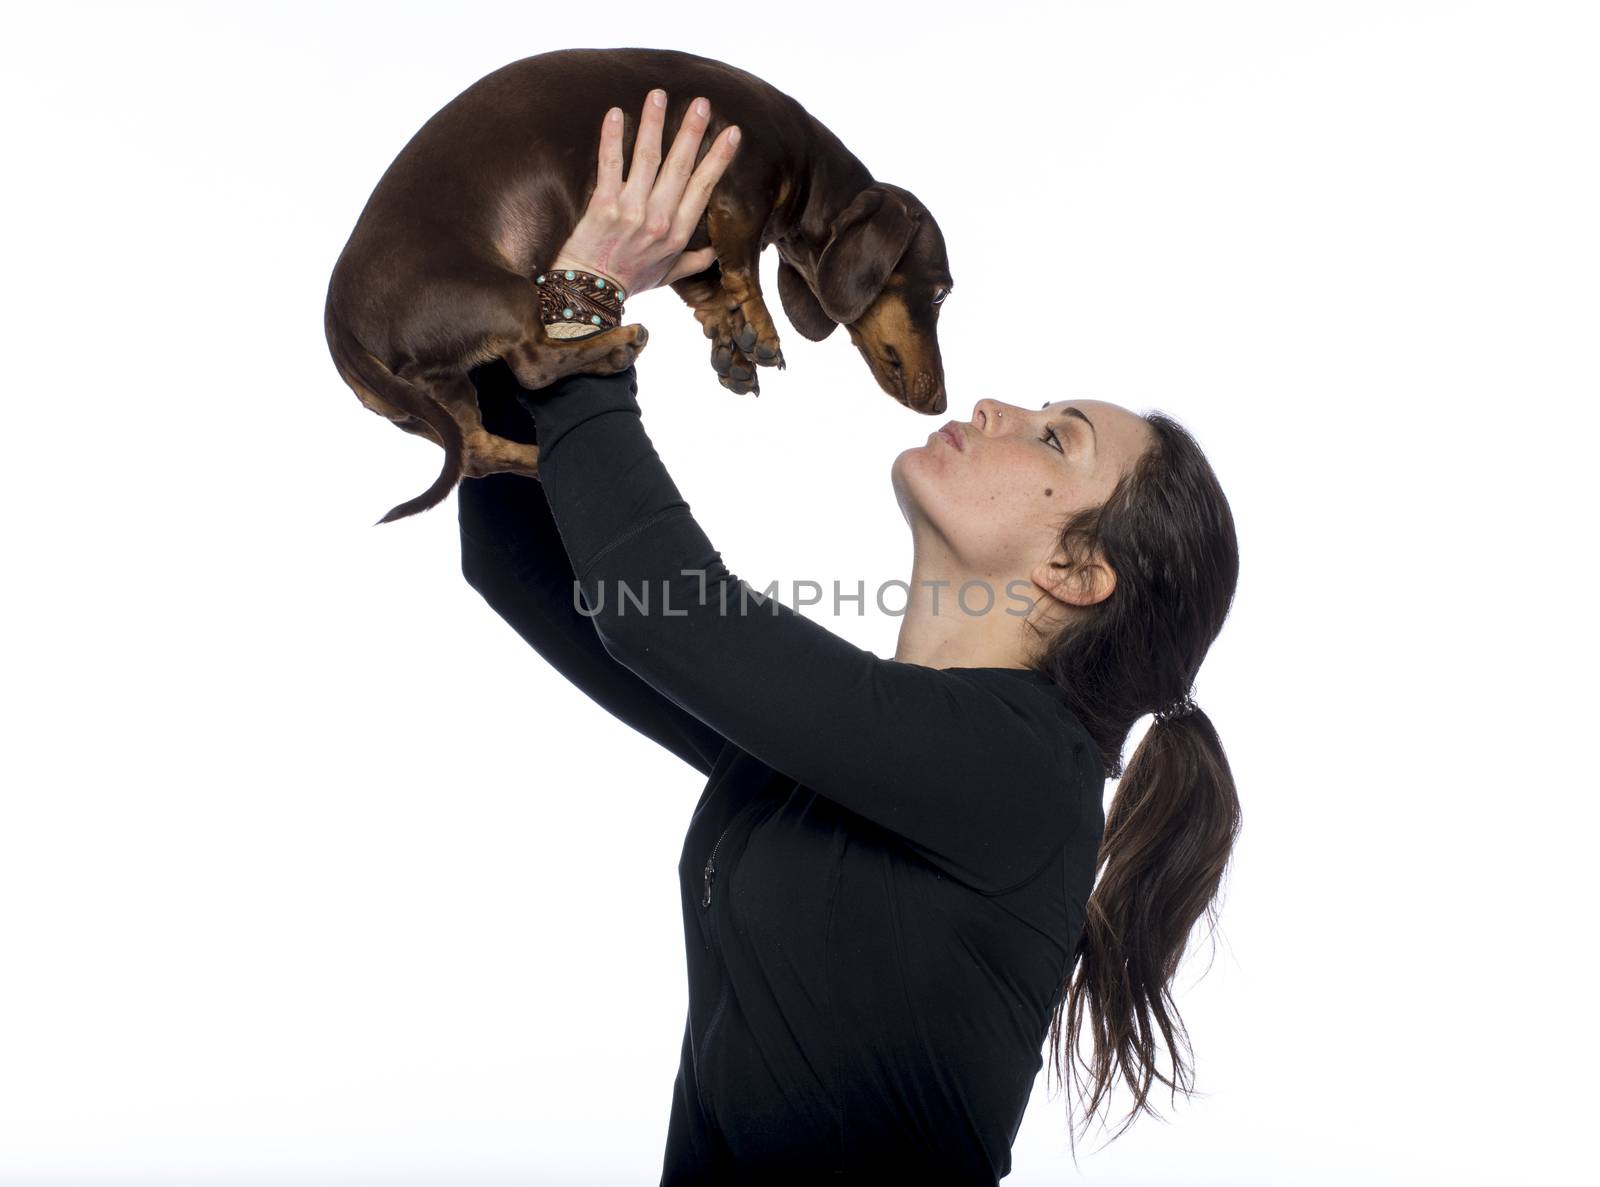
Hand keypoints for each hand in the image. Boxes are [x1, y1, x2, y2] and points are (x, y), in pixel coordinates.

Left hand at [550, 89, 740, 297]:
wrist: (588, 294)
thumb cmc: (628, 283)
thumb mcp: (667, 277)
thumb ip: (693, 262)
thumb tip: (714, 251)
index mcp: (678, 234)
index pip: (704, 187)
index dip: (719, 158)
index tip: (732, 133)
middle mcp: (659, 220)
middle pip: (681, 166)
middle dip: (693, 131)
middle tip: (702, 102)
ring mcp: (632, 212)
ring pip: (648, 158)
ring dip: (655, 123)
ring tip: (659, 95)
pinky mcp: (604, 207)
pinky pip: (610, 164)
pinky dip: (613, 137)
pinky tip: (616, 113)